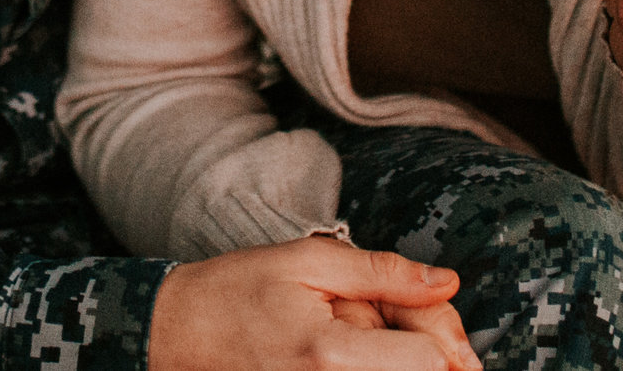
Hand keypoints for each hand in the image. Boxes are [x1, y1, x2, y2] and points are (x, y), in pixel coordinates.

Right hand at [149, 238, 480, 370]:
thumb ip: (384, 274)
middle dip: (426, 356)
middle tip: (401, 325)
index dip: (441, 335)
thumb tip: (447, 281)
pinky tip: (358, 355)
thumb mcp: (310, 262)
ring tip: (377, 339)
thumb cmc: (236, 290)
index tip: (420, 313)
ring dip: (401, 365)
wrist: (175, 333)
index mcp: (334, 355)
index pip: (431, 363)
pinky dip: (379, 369)